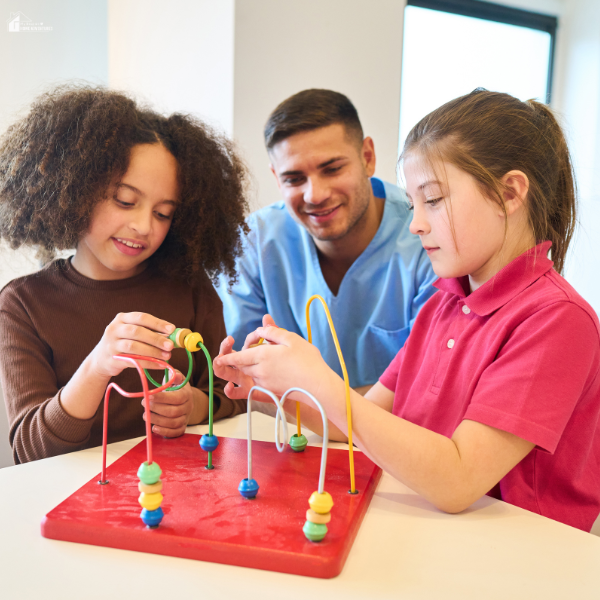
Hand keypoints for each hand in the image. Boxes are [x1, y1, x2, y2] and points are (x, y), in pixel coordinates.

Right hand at [89, 312, 174, 377]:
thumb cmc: (123, 343)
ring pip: (134, 347)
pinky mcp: (112, 359)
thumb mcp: (132, 333)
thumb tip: (172, 335)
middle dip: (156, 338)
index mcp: (122, 318)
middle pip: (137, 331)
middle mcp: (115, 329)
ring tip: (167, 356)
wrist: (100, 360)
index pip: (141, 317)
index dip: (157, 323)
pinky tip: (160, 365)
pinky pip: (133, 361)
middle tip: (170, 345)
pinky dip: (149, 363)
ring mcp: (111, 344)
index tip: (172, 329)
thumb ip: (149, 332)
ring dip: (153, 352)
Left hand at [141, 371, 193, 436]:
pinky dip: (165, 432)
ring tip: (146, 415)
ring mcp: (186, 418)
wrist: (184, 400)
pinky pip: (176, 433)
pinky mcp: (182, 426)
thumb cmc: (176, 388)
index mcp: (187, 394)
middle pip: (174, 412)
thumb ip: (175, 376)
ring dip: (158, 420)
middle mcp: (188, 407)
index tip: (148, 396)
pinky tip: (154, 428)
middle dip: (157, 409)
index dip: (162, 398)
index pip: (177, 398)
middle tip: (144, 404)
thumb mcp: (177, 379)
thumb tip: (174, 374)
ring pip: (174, 423)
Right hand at [214, 314, 276, 400]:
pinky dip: (228, 391)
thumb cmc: (283, 363)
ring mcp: (242, 379)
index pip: (231, 348)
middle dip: (223, 350)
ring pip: (224, 373)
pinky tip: (230, 386)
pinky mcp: (247, 391)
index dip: (228, 343)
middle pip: (225, 358)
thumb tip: (266, 316)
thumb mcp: (277, 346)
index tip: (231, 338)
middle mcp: (241, 367)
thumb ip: (270, 332)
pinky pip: (234, 393)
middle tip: (227, 342)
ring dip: (219, 366)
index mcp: (245, 356)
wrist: (292, 383)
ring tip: (219, 361)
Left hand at [214, 324, 333, 398]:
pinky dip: (261, 374)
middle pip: (243, 365)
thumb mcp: (291, 339)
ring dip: (253, 366)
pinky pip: (259, 381)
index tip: (219, 357)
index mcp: (263, 356)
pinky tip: (275, 370)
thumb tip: (262, 327)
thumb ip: (273, 331)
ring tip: (269, 358)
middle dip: (241, 359)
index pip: (238, 356)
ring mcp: (265, 382)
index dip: (227, 357)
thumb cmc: (307, 360)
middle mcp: (260, 370)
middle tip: (251, 350)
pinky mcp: (271, 390)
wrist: (317, 386)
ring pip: (251, 373)